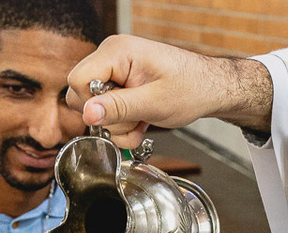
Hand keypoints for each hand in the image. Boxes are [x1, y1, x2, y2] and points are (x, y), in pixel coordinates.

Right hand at [65, 35, 272, 148]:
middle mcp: (111, 58)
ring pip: (95, 109)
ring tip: (143, 121)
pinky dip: (123, 124)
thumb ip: (119, 108)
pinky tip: (141, 123)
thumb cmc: (190, 88)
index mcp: (116, 52)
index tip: (117, 114)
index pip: (77, 80)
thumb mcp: (154, 102)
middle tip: (134, 119)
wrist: (210, 89)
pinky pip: (108, 111)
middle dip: (107, 117)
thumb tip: (88, 113)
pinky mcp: (121, 86)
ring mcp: (115, 72)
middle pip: (82, 95)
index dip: (92, 104)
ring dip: (118, 125)